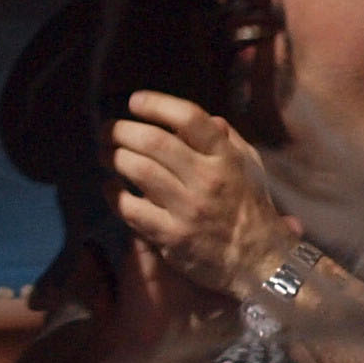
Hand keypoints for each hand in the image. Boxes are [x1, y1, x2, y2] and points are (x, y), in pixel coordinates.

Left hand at [112, 89, 292, 299]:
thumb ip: (228, 140)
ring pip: (139, 171)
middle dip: (122, 130)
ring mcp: (187, 209)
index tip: (135, 101)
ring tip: (105, 154)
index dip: (157, 105)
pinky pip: (131, 209)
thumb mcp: (250, 168)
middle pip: (155, 142)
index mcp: (226, 158)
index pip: (190, 118)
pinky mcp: (171, 236)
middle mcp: (207, 179)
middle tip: (108, 130)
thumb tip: (208, 118)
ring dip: (114, 157)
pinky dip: (113, 194)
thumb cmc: (250, 209)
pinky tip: (109, 187)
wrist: (258, 261)